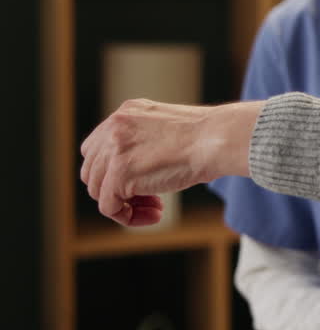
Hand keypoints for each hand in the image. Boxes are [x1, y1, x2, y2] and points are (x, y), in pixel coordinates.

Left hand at [80, 98, 260, 225]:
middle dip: (117, 189)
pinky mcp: (118, 174)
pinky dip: (128, 217)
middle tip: (152, 198)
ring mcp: (113, 150)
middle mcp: (113, 127)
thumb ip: (146, 140)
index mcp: (126, 112)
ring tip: (157, 208)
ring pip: (98, 190)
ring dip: (125, 204)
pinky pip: (109, 207)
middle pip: (92, 170)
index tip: (144, 181)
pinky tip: (156, 214)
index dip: (115, 171)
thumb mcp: (169, 128)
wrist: (217, 139)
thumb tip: (139, 168)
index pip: (97, 147)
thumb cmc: (208, 136)